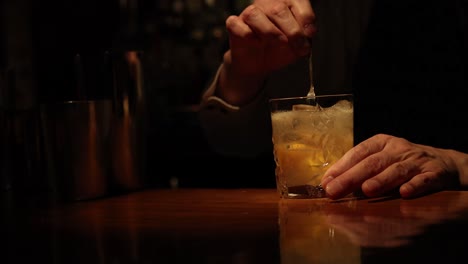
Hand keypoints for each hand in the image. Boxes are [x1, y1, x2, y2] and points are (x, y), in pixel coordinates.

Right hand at [217, 0, 316, 104]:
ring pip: (255, 14)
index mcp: (286, 6)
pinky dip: (247, 35)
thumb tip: (309, 31)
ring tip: (279, 43)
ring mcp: (249, 14)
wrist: (258, 66)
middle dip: (292, 30)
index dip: (305, 18)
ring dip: (269, 31)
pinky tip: (256, 43)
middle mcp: (267, 6)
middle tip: (299, 47)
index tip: (310, 34)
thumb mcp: (297, 47)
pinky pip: (236, 25)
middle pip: (279, 9)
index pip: (298, 3)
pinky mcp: (234, 25)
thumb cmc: (278, 51)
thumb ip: (304, 38)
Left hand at [320, 134, 463, 198]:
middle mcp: (397, 149)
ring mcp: (416, 161)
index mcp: (381, 143)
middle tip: (335, 191)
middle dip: (351, 177)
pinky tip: (404, 193)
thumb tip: (329, 184)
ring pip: (396, 170)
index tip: (326, 182)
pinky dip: (414, 186)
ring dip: (381, 180)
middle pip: (372, 163)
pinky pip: (423, 180)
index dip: (341, 167)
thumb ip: (357, 170)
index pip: (357, 153)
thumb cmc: (401, 163)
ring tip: (366, 190)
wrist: (443, 163)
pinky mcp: (434, 173)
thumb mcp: (381, 159)